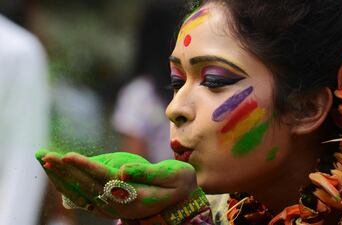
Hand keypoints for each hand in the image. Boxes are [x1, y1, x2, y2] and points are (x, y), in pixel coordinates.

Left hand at [36, 150, 196, 219]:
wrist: (182, 199)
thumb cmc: (180, 183)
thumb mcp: (172, 176)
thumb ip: (148, 173)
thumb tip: (123, 170)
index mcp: (135, 196)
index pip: (105, 179)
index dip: (85, 167)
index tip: (68, 156)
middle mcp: (121, 205)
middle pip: (87, 186)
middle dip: (65, 171)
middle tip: (45, 155)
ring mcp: (114, 207)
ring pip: (82, 192)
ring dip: (62, 177)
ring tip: (45, 161)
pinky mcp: (111, 204)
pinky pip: (85, 196)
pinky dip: (69, 185)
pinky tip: (58, 175)